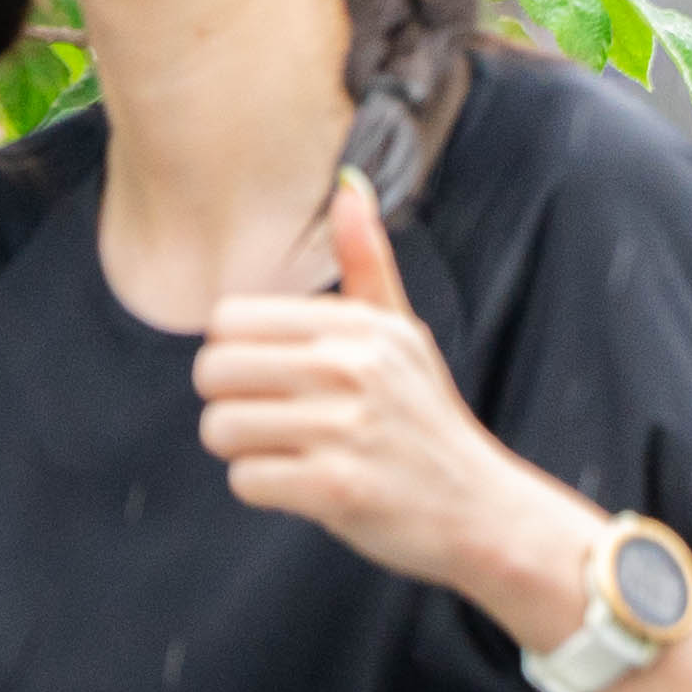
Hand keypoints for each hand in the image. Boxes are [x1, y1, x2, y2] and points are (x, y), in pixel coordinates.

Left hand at [192, 174, 587, 623]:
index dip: (237, 354)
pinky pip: (245, 481)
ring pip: (221, 429)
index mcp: (358, 325)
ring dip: (246, 451)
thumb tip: (347, 182)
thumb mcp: (403, 332)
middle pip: (213, 372)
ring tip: (294, 453)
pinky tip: (307, 486)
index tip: (276, 378)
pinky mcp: (336, 488)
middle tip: (279, 422)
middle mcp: (351, 367)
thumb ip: (366, 260)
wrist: (479, 510)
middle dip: (231, 403)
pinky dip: (266, 491)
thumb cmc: (424, 418)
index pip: (227, 320)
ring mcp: (345, 429)